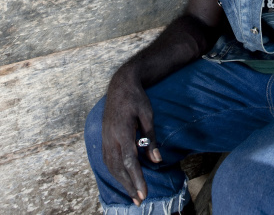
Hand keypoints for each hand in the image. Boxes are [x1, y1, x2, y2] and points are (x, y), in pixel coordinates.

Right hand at [102, 72, 161, 205]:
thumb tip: (157, 161)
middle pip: (119, 168)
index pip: (130, 161)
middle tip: (140, 200)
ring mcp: (105, 138)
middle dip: (129, 186)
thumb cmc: (137, 99)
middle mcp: (111, 138)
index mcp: (123, 132)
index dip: (137, 179)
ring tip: (133, 195)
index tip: (144, 194)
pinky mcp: (104, 138)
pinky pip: (108, 160)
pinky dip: (115, 172)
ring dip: (122, 182)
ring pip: (111, 166)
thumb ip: (151, 139)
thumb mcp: (148, 115)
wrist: (120, 85)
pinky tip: (123, 179)